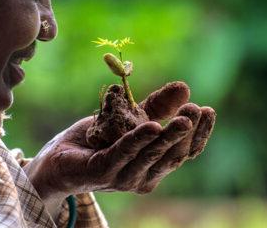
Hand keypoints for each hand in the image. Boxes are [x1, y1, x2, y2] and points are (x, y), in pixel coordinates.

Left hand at [23, 82, 215, 213]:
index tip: (209, 110)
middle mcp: (144, 176)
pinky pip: (123, 154)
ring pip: (153, 156)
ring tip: (185, 116)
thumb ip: (157, 105)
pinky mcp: (102, 172)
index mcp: (155, 165)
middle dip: (188, 131)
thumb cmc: (96, 140)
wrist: (57, 158)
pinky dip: (139, 140)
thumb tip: (186, 87)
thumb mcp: (131, 117)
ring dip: (170, 136)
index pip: (186, 152)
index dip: (200, 133)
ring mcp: (123, 178)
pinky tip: (153, 126)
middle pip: (173, 156)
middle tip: (198, 109)